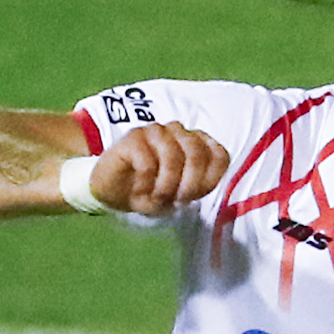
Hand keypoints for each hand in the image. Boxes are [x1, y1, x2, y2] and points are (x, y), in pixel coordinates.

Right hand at [91, 125, 231, 216]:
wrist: (114, 192)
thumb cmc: (150, 191)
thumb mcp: (179, 196)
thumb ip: (198, 187)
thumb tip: (202, 186)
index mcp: (195, 143)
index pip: (218, 155)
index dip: (209, 180)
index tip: (194, 197)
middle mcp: (177, 131)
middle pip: (196, 153)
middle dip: (189, 184)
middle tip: (176, 201)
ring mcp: (154, 131)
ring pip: (172, 155)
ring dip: (165, 185)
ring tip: (156, 197)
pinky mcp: (133, 138)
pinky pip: (147, 162)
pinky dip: (145, 183)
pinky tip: (139, 188)